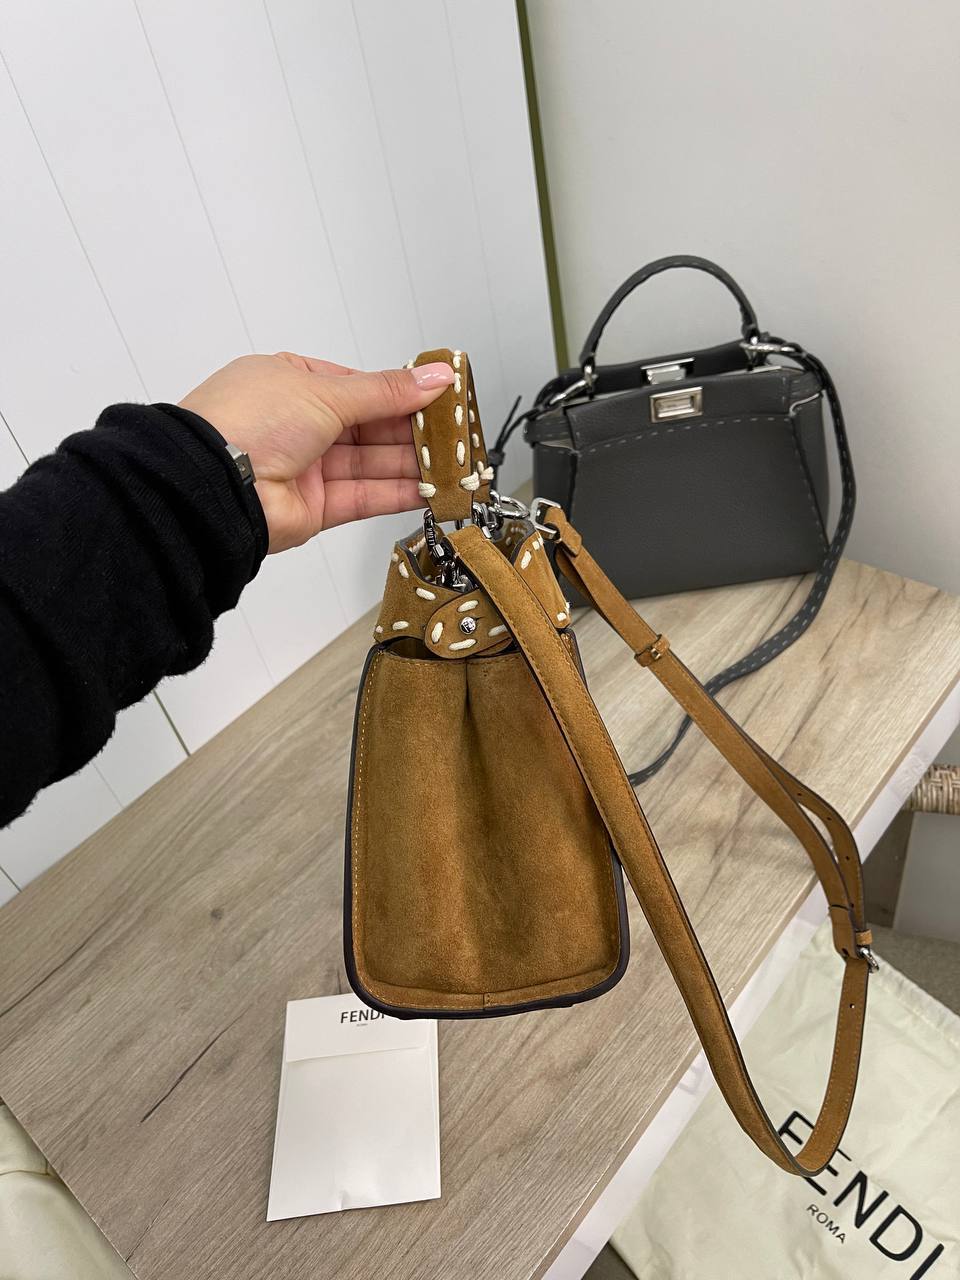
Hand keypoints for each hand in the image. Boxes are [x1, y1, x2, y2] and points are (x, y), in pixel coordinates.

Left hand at [179, 352, 453, 552]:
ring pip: (372, 464)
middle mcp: (299, 425)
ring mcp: (308, 468)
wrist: (216, 484)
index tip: (441, 397)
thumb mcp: (327, 390)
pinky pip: (366, 496)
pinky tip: (432, 489)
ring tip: (455, 464)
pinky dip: (399, 493)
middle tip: (457, 434)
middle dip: (414, 431)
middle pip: (370, 427)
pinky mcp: (316, 508)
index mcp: (292, 382)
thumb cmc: (249, 421)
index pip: (360, 386)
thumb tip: (433, 377)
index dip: (401, 392)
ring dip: (414, 464)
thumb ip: (387, 391)